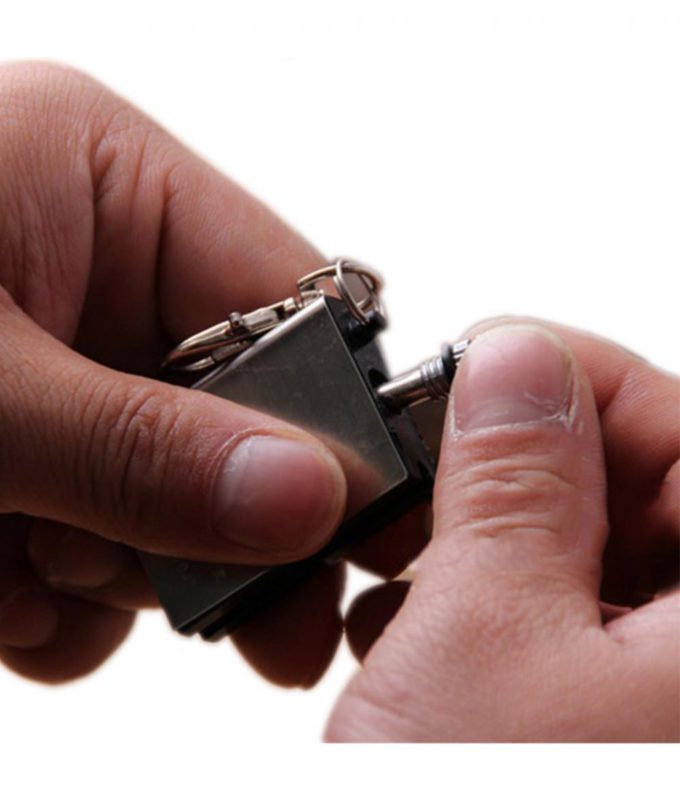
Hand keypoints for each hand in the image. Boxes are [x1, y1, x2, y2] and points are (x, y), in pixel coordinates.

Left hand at [0, 62, 357, 682]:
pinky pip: (104, 542)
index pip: (293, 299)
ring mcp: (67, 367)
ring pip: (176, 494)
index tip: (359, 526)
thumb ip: (137, 449)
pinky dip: (63, 597)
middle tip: (278, 628)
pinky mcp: (31, 451)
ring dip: (126, 570)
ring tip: (32, 579)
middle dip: (240, 522)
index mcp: (106, 184)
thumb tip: (311, 499)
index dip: (335, 415)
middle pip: (245, 410)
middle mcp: (99, 269)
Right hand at [329, 321, 678, 740]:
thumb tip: (516, 362)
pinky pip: (549, 620)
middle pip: (626, 490)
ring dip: (475, 539)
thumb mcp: (482, 637)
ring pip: (575, 553)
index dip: (577, 376)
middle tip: (420, 459)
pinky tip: (408, 627)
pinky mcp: (588, 722)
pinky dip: (473, 603)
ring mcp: (646, 696)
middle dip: (509, 464)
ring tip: (398, 559)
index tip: (482, 363)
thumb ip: (510, 481)